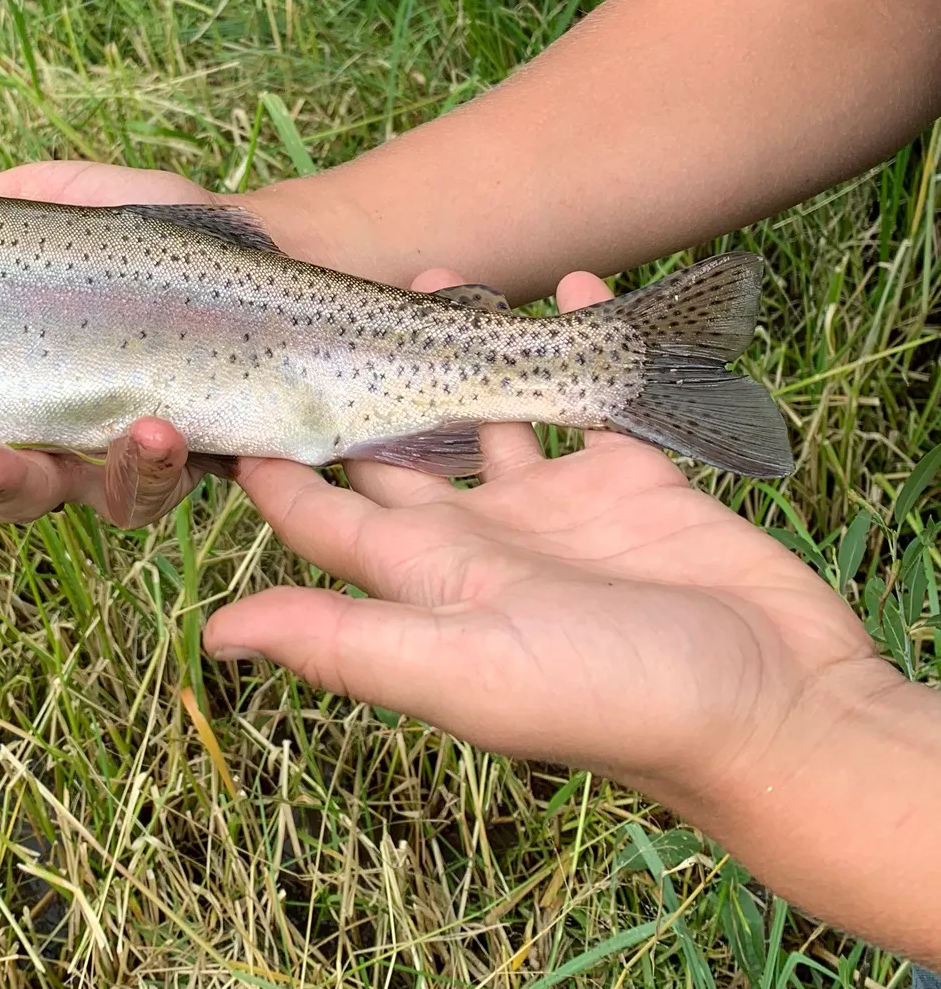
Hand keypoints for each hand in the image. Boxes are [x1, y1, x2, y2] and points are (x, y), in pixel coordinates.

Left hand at [203, 267, 882, 808]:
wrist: (773, 712)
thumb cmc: (611, 700)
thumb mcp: (461, 670)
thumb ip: (344, 644)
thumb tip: (215, 636)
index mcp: (426, 579)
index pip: (321, 512)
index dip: (273, 459)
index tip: (231, 384)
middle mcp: (480, 540)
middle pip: (399, 446)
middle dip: (365, 381)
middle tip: (340, 300)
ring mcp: (558, 508)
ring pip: (491, 412)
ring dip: (465, 351)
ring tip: (441, 277)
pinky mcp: (635, 481)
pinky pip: (594, 398)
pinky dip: (582, 342)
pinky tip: (574, 288)